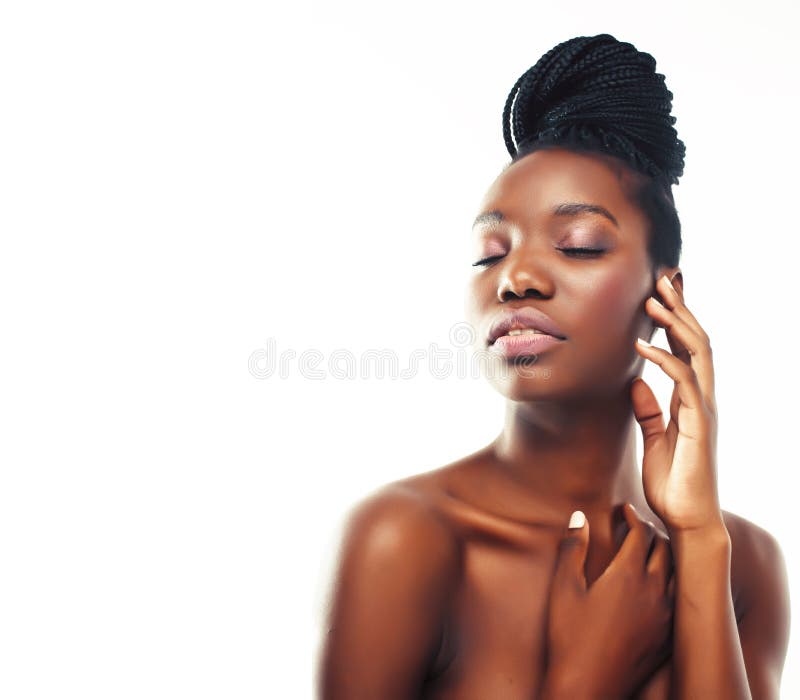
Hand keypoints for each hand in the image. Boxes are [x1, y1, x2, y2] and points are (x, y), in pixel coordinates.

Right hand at [543, 504, 674, 697]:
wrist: (588, 689)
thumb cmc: (570, 637)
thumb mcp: (563, 588)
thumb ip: (572, 548)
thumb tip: (579, 517)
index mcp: (628, 576)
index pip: (642, 533)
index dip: (633, 516)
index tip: (624, 509)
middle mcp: (654, 592)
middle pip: (666, 549)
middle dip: (652, 532)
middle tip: (636, 527)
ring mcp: (665, 617)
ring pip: (678, 574)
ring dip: (666, 556)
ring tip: (650, 552)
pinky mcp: (667, 638)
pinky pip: (678, 601)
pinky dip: (670, 583)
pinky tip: (656, 588)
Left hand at [631, 274, 723, 533]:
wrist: (687, 519)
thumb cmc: (672, 482)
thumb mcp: (654, 437)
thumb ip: (648, 410)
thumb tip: (634, 383)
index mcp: (690, 399)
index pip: (687, 350)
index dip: (677, 320)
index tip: (661, 294)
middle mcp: (701, 398)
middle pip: (697, 341)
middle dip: (681, 309)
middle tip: (662, 280)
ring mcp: (703, 409)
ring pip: (697, 353)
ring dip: (675, 324)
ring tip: (653, 301)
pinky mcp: (699, 424)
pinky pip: (683, 382)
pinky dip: (663, 359)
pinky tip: (641, 345)